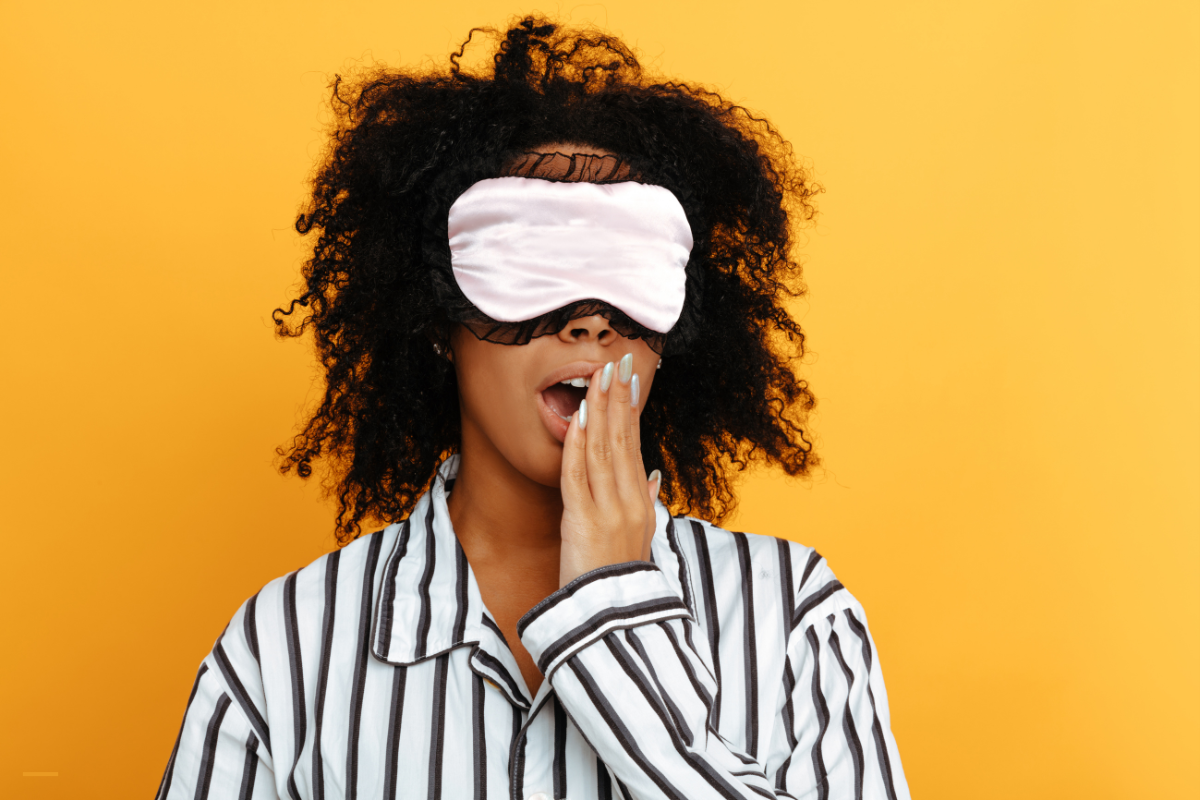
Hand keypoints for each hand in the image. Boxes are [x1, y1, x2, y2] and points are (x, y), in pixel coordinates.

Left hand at [559, 353, 662, 586]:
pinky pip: (578, 476)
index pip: (635, 446)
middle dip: (618, 398)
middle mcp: (630, 502)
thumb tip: (651, 476)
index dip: (630, 410)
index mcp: (642, 503)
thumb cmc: (617, 581)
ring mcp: (608, 511)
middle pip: (623, 440)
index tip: (628, 379)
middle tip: (617, 361)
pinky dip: (576, 446)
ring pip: (602, 451)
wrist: (611, 620)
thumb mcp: (640, 538)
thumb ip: (646, 503)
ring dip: (599, 411)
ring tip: (597, 378)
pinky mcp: (584, 522)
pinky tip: (575, 419)